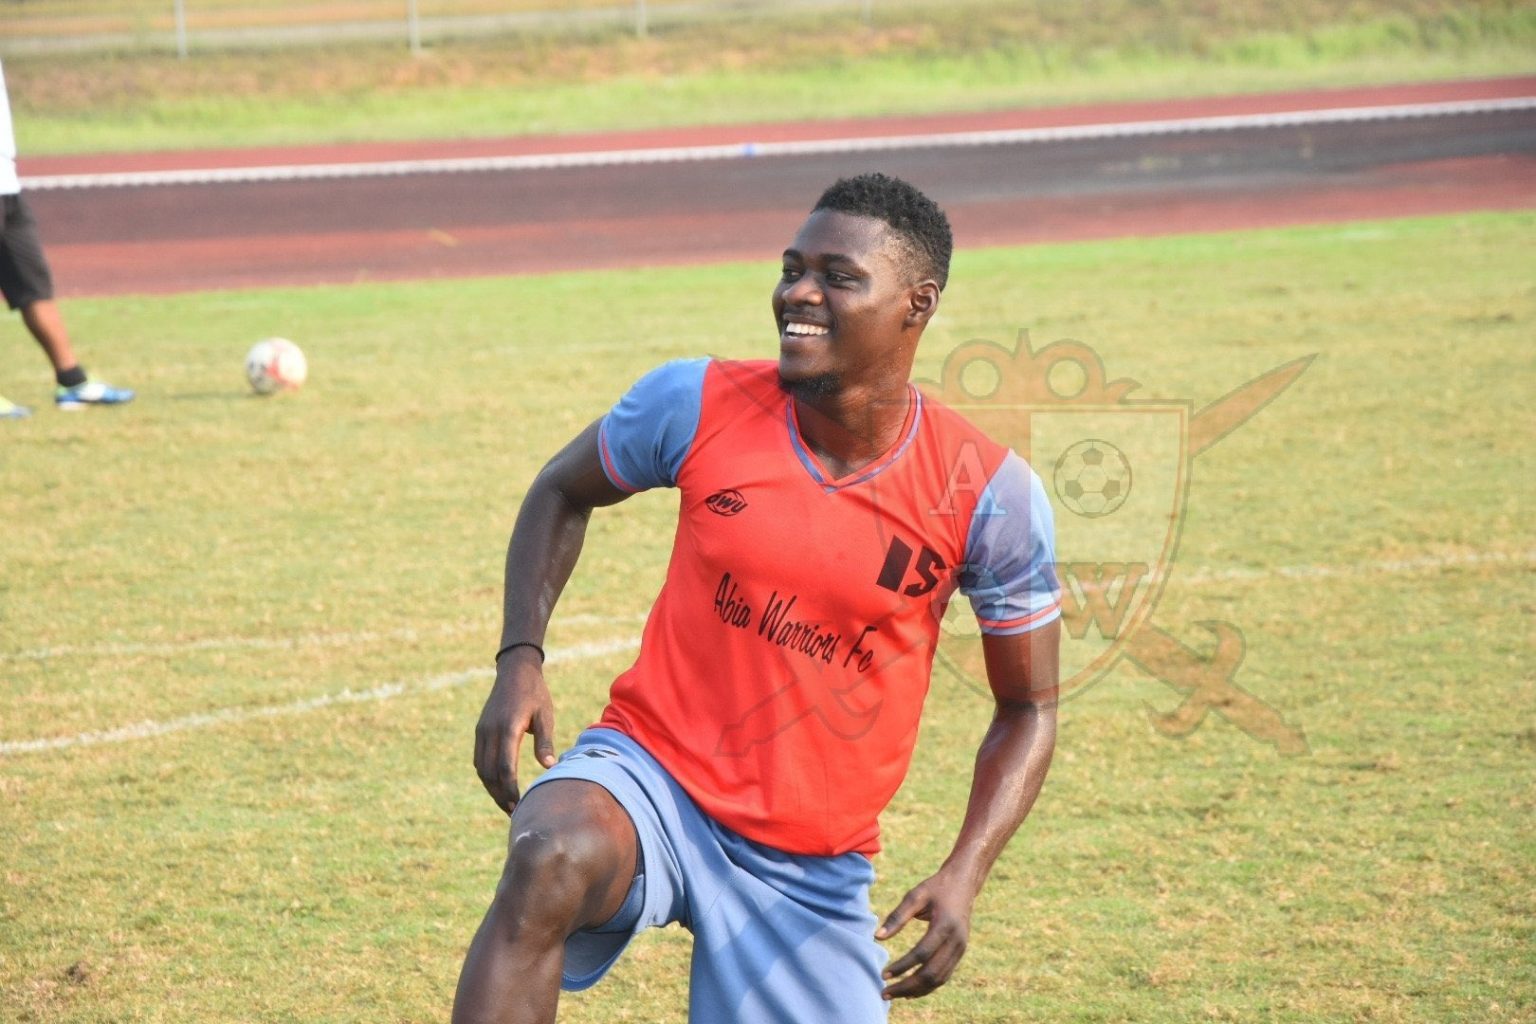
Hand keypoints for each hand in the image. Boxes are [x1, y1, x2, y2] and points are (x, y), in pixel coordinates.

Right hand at [473, 647, 557, 814]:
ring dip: (491, 788)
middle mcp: (490, 732)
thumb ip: (544, 742)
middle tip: (513, 812)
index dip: (510, 790)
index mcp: (508, 729)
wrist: (515, 671)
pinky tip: (498, 784)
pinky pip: (479, 759)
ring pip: (481, 768)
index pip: (505, 768)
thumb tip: (548, 767)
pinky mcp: (480, 730)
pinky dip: (486, 775)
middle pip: (489, 773)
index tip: (519, 805)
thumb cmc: (535, 693)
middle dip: (500, 795)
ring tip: (506, 802)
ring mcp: (482, 731)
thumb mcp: (545, 716)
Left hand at [875, 868, 977, 999]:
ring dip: (916, 990)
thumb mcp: (915, 895)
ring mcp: (960, 949)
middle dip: (907, 986)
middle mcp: (956, 941)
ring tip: (894, 994)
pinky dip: (927, 986)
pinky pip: (944, 975)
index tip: (883, 974)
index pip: (922, 953)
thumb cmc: (935, 888)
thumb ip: (897, 917)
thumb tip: (877, 937)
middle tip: (884, 992)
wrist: (963, 884)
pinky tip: (910, 991)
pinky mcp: (960, 953)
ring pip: (939, 979)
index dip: (902, 966)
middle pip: (931, 973)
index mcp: (945, 925)